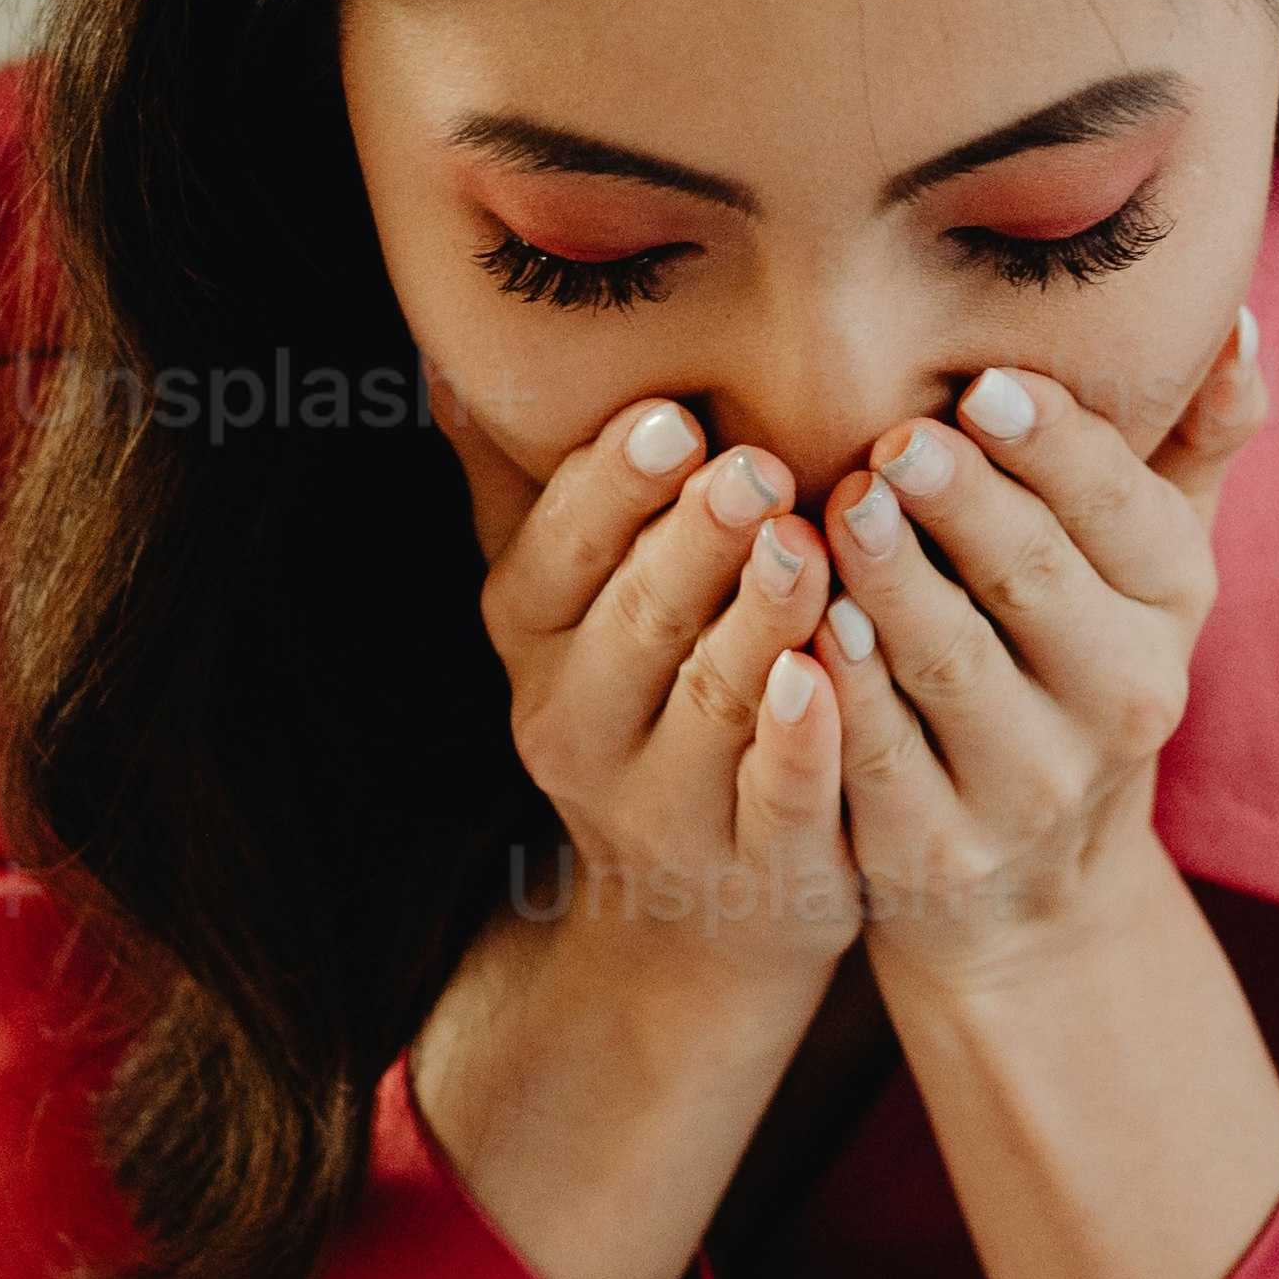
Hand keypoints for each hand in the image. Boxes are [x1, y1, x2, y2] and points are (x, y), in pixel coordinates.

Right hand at [476, 393, 856, 1014]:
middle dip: (692, 543)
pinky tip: (828, 679)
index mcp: (536, 644)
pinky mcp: (758, 867)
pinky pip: (775, 800)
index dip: (610, 490)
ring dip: (755, 624)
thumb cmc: (650, 703)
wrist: (698, 916)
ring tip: (806, 550)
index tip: (670, 421)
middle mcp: (580, 728)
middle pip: (635, 623)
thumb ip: (526, 494)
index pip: (557, 555)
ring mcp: (667, 808)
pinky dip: (798, 742)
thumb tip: (451, 362)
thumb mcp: (569, 607)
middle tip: (755, 472)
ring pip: (709, 705)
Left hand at [809, 318, 1267, 986]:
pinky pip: (877, 754)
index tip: (981, 386)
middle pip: (1033, 578)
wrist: (1036, 885)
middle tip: (893, 440)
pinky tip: (796, 627)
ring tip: (837, 511)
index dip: (1051, 445)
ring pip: (950, 664)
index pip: (1119, 507)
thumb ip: (1190, 442)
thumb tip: (1233, 321)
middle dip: (962, 503)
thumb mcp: (1148, 563)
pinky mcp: (938, 848)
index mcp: (1172, 604)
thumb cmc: (1074, 664)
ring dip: (890, 584)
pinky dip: (837, 688)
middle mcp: (1124, 697)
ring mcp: (1030, 783)